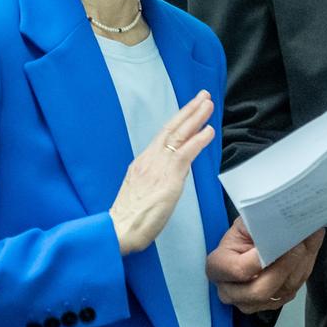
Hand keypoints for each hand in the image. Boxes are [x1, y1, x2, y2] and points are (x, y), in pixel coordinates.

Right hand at [110, 91, 214, 254]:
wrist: (117, 230)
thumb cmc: (128, 218)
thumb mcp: (142, 191)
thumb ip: (156, 178)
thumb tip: (172, 173)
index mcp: (142, 162)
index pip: (163, 136)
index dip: (178, 121)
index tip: (190, 110)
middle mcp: (149, 160)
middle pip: (171, 129)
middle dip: (188, 111)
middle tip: (202, 96)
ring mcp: (158, 167)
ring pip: (179, 135)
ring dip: (196, 118)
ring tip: (208, 105)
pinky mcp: (167, 179)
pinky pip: (185, 154)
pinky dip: (198, 140)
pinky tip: (208, 131)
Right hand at [206, 219, 323, 313]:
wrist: (250, 245)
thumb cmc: (244, 233)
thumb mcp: (245, 222)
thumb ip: (259, 225)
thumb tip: (282, 224)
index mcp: (217, 268)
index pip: (240, 270)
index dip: (261, 258)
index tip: (279, 241)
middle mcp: (230, 292)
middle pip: (262, 290)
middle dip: (285, 265)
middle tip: (299, 244)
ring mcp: (250, 303)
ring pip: (281, 291)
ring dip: (299, 266)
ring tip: (307, 242)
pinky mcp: (270, 305)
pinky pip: (291, 292)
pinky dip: (302, 271)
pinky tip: (306, 252)